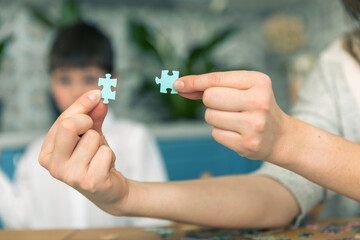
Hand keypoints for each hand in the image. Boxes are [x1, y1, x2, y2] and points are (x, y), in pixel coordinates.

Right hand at [39, 90, 128, 215]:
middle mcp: (53, 165)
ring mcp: (70, 176)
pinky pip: (105, 152)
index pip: (62, 120)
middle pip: (68, 126)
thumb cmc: (95, 158)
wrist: (109, 188)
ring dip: (102, 144)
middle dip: (88, 122)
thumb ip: (92, 114)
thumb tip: (99, 97)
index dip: (82, 105)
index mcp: (47, 152)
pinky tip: (105, 167)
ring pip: (92, 138)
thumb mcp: (91, 133)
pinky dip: (110, 155)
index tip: (97, 94)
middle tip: (95, 132)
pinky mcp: (90, 182)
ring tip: (99, 157)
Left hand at [175, 71, 289, 162]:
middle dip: (210, 101)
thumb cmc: (256, 107)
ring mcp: (254, 125)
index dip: (194, 82)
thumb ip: (214, 85)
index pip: (217, 79)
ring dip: (216, 117)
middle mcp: (258, 101)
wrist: (280, 136)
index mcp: (259, 81)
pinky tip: (237, 132)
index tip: (178, 84)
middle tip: (227, 105)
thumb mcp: (244, 88)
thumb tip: (180, 86)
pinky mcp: (247, 144)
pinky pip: (215, 133)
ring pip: (210, 116)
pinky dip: (221, 132)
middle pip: (209, 97)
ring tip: (235, 119)